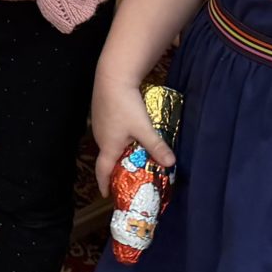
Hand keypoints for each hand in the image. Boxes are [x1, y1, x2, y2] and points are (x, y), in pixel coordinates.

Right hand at [91, 72, 172, 194]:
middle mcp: (100, 137)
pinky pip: (110, 132)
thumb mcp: (144, 127)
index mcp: (108, 145)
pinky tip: (130, 133)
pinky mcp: (101, 112)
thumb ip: (157, 146)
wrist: (112, 76)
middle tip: (127, 177)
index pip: (102, 171)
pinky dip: (119, 138)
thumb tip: (171, 163)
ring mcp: (99, 124)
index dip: (104, 184)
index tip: (107, 195)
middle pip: (106, 158)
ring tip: (132, 156)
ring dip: (118, 152)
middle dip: (116, 169)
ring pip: (109, 143)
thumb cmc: (125, 105)